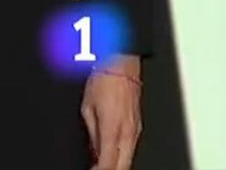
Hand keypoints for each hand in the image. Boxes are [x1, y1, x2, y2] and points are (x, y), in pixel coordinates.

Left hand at [84, 54, 141, 168]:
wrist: (121, 65)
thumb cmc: (103, 81)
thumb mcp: (87, 107)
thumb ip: (92, 132)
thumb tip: (94, 149)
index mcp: (113, 128)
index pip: (108, 161)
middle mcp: (128, 132)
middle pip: (123, 164)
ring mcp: (136, 129)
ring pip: (129, 157)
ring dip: (117, 164)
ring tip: (102, 166)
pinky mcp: (139, 125)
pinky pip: (131, 146)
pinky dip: (122, 154)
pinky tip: (113, 155)